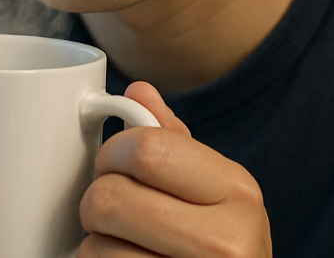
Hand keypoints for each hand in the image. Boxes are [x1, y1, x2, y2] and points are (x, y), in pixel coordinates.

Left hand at [79, 82, 271, 256]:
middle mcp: (227, 242)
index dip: (114, 152)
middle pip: (111, 197)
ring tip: (123, 246)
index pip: (146, 148)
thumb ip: (174, 140)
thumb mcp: (212, 188)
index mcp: (238, 190)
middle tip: (112, 209)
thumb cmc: (218, 245)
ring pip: (96, 249)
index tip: (115, 163)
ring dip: (96, 246)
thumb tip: (139, 90)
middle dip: (97, 200)